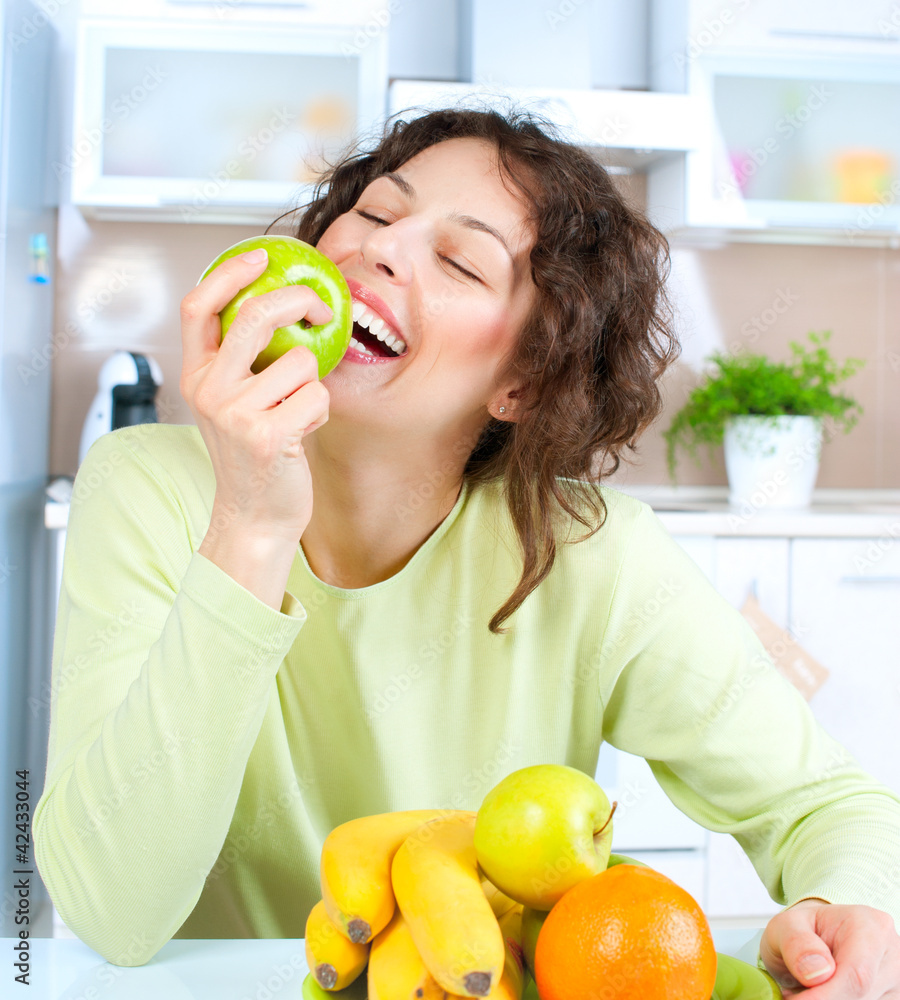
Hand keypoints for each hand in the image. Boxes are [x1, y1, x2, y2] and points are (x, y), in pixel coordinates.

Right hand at [180, 248, 331, 543]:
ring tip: (297, 412)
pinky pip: (317, 396)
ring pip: (300, 362)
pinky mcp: (266, 435)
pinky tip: (302, 432)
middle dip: (297, 301)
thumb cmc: (253, 458)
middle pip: (253, 316)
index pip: (198, 306)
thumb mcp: (233, 405)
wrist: (253, 518)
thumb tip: (285, 309)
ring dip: (312, 384)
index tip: (262, 257)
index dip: (229, 272)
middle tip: (319, 309)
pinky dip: (321, 411)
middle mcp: (208, 390)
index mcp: (195, 376)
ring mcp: (234, 413)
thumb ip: (244, 362)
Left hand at [760, 898, 899, 996]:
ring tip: (806, 988)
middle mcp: (892, 954)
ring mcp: (896, 982)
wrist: (818, 938)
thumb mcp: (787, 925)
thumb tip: (817, 973)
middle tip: (793, 993)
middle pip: (861, 997)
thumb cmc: (804, 930)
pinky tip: (824, 994)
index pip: (857, 974)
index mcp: (870, 926)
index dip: (825, 996)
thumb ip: (796, 943)